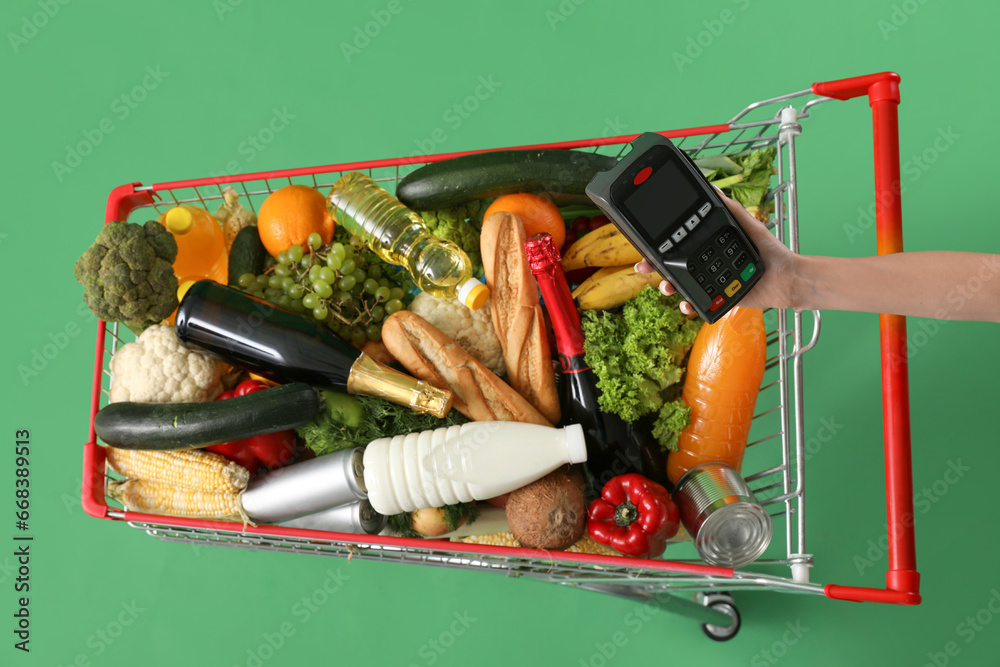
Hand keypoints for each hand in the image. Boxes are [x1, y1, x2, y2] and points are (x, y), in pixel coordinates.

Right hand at [635, 187, 797, 314]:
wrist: (785, 277)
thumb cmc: (769, 250)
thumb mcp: (747, 224)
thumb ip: (730, 208)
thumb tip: (714, 188)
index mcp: (709, 247)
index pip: (679, 246)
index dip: (661, 246)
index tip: (646, 246)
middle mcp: (705, 265)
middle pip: (673, 267)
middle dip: (655, 268)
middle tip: (644, 267)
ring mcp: (710, 283)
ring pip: (681, 287)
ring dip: (668, 287)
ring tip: (668, 287)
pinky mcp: (718, 300)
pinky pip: (698, 304)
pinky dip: (689, 305)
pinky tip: (687, 303)